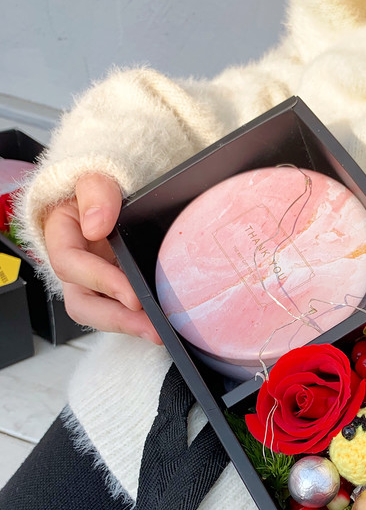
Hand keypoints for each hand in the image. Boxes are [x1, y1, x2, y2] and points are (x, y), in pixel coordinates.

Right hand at [44, 172, 161, 341]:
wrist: (120, 192)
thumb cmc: (104, 188)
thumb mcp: (96, 177)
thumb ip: (96, 192)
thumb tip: (96, 225)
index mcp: (62, 234)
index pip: (70, 263)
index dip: (100, 280)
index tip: (132, 295)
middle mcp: (75, 264)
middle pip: (82, 303)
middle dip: (116, 319)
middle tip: (150, 327)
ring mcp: (95, 280)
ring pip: (101, 313)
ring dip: (129, 326)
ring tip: (158, 333)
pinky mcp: (116, 289)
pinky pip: (122, 311)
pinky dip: (139, 320)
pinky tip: (160, 324)